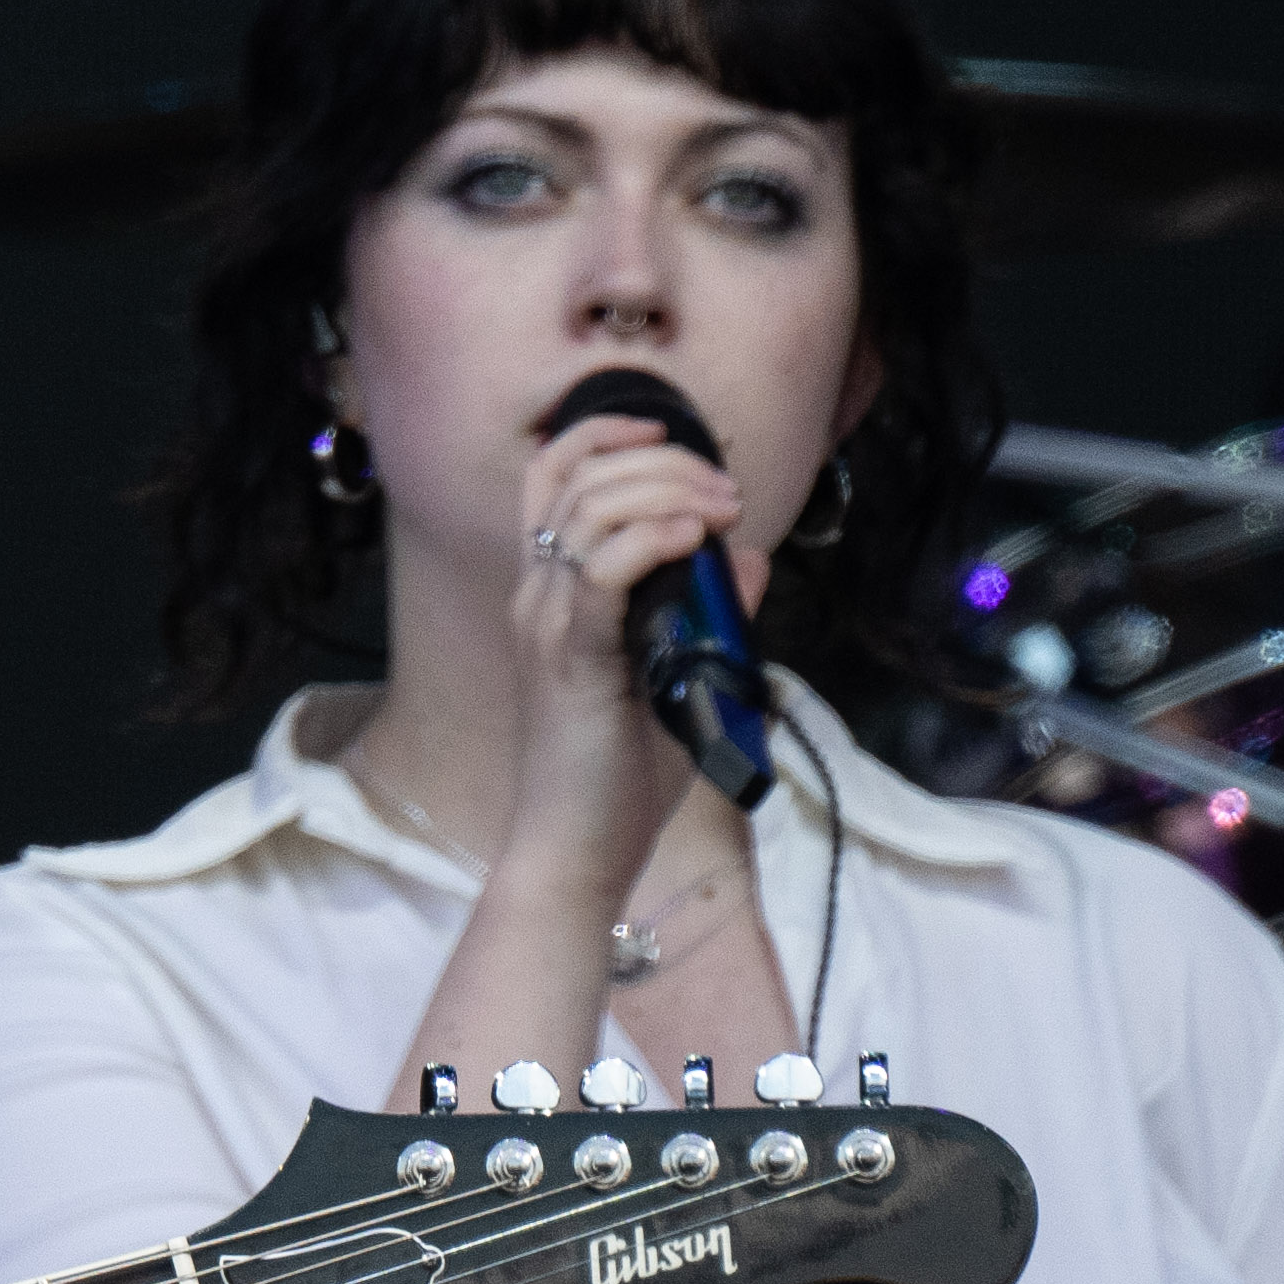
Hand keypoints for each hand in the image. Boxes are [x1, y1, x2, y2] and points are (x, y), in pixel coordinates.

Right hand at [498, 405, 753, 901]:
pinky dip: (649, 539)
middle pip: (577, 476)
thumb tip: (746, 559)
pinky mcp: (572, 659)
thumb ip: (707, 613)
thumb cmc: (619, 777)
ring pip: (588, 510)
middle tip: (724, 490)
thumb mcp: (674, 674)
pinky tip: (692, 538)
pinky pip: (600, 572)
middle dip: (660, 458)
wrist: (576, 850)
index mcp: (549, 593)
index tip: (670, 433)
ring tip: (719, 509)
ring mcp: (549, 625)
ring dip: (665, 490)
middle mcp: (537, 597)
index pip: (551, 476)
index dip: (605, 433)